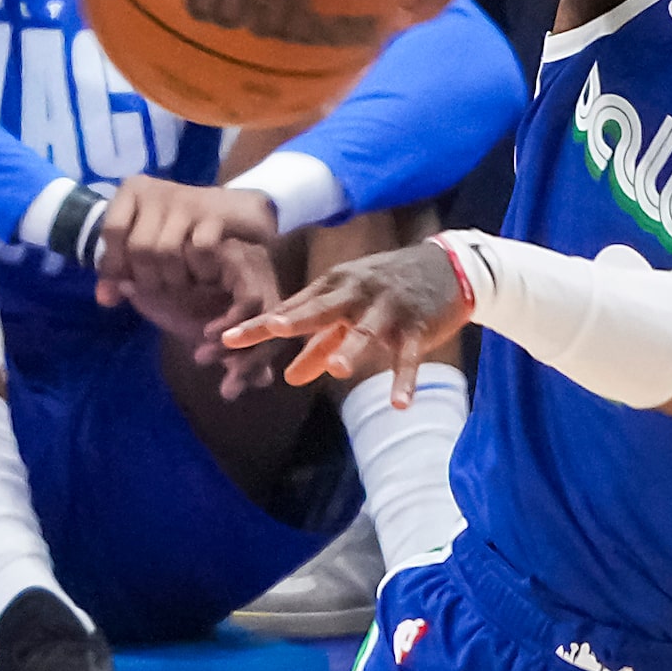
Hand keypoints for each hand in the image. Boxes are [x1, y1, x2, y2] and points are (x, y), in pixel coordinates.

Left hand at [94, 177, 282, 357]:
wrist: (235, 211)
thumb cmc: (179, 230)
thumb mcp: (144, 244)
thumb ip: (120, 271)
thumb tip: (104, 299)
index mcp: (133, 190)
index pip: (112, 230)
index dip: (116, 263)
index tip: (128, 282)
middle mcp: (157, 190)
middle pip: (140, 247)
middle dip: (149, 278)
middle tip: (162, 288)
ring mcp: (187, 199)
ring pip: (167, 251)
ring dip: (175, 279)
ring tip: (182, 284)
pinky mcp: (215, 213)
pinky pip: (199, 250)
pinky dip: (200, 271)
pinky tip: (204, 276)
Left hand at [223, 241, 472, 409]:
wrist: (446, 266)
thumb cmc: (385, 288)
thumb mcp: (349, 310)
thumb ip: (319, 345)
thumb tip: (288, 377)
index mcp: (333, 287)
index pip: (291, 309)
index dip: (260, 325)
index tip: (225, 339)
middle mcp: (356, 293)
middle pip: (321, 309)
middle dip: (295, 319)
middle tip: (270, 329)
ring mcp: (387, 309)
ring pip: (366, 330)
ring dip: (352, 348)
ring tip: (337, 369)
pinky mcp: (417, 327)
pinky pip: (409, 356)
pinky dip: (405, 379)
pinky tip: (399, 404)